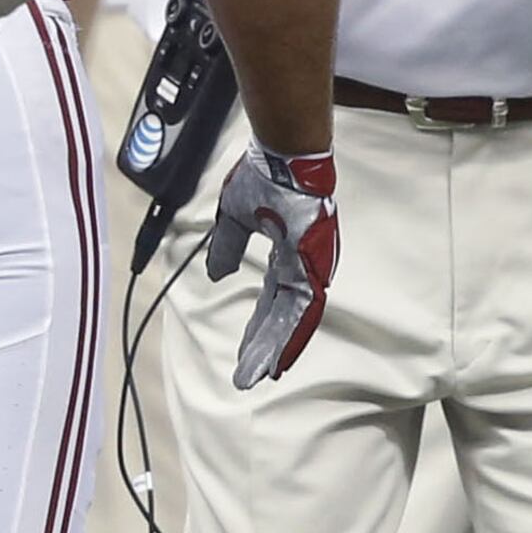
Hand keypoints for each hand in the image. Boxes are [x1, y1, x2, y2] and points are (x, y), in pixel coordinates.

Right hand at [201, 145, 339, 386]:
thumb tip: (218, 274)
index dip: (261, 326)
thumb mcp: (234, 216)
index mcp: (285, 254)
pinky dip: (292, 332)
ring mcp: (310, 265)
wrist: (285, 156)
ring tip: (262, 373)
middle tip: (251, 376)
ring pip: (295, 317)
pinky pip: (304, 307)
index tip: (249, 351)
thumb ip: (227, 247)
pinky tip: (280, 352)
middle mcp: (301, 264)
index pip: (272, 299)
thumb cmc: (265, 177)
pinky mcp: (313, 264)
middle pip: (283, 315)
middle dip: (266, 346)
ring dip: (277, 346)